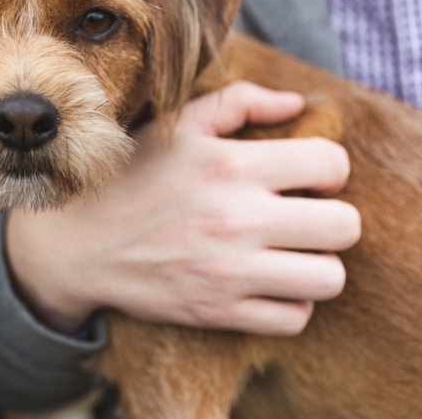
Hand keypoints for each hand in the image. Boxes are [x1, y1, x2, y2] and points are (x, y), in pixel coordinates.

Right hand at [3, 81, 361, 337]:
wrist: (75, 244)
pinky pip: (294, 319)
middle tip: (309, 216)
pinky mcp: (218, 312)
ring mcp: (230, 272)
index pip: (332, 164)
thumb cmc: (133, 174)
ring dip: (320, 265)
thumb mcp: (181, 124)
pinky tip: (273, 283)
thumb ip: (242, 102)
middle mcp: (238, 219)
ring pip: (329, 279)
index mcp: (232, 165)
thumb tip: (298, 102)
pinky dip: (293, 303)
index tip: (310, 177)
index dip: (330, 168)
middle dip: (335, 218)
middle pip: (345, 226)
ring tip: (297, 253)